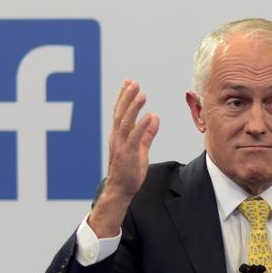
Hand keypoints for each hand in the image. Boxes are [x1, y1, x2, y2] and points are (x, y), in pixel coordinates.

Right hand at [89, 79, 159, 236]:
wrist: (120, 190)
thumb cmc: (129, 171)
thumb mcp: (140, 149)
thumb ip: (147, 134)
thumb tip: (154, 117)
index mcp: (118, 136)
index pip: (120, 112)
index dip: (124, 97)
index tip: (129, 83)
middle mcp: (117, 138)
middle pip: (121, 113)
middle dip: (127, 97)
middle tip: (134, 83)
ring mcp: (121, 146)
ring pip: (126, 123)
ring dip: (133, 107)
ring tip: (141, 94)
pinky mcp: (128, 155)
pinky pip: (134, 138)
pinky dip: (141, 126)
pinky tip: (148, 116)